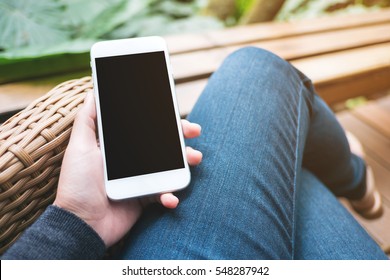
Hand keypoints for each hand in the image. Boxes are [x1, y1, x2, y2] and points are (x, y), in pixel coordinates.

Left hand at [54, 92, 201, 246]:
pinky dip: (171, 195)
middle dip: (181, 136)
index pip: (145, 130)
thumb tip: (93, 93)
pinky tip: (170, 197)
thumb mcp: (80, 147)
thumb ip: (88, 120)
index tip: (174, 111)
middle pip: (162, 145)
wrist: (81, 223)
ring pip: (170, 167)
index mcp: (119, 147)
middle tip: (194, 130)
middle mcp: (132, 161)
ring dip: (185, 162)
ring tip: (194, 158)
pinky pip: (164, 193)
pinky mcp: (145, 198)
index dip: (161, 120)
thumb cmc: (77, 184)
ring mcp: (140, 179)